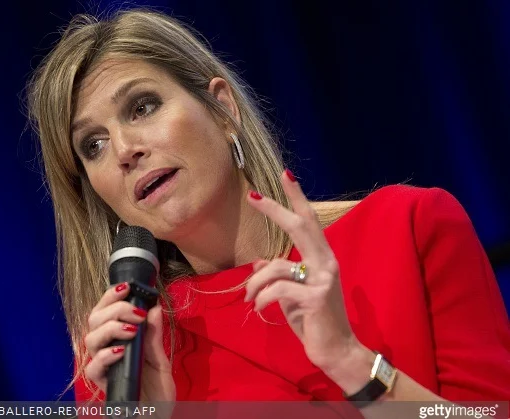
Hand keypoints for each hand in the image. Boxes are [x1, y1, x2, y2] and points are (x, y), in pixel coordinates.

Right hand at [84, 283, 175, 402]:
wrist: (156, 416)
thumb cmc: (156, 390)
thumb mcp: (160, 359)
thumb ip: (155, 335)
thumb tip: (154, 307)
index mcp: (117, 338)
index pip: (105, 310)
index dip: (111, 296)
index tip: (127, 287)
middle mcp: (106, 349)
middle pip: (94, 319)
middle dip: (115, 308)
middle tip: (137, 313)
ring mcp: (103, 366)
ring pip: (90, 339)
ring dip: (111, 328)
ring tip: (132, 330)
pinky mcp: (102, 384)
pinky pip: (92, 367)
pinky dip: (105, 356)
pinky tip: (120, 351)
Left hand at [244, 169, 361, 371]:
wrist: (336, 352)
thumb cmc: (314, 322)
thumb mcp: (292, 295)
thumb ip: (280, 276)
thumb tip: (259, 262)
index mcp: (321, 259)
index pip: (308, 222)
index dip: (296, 198)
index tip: (285, 175)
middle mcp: (326, 263)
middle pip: (300, 226)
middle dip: (275, 209)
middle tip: (252, 196)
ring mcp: (323, 279)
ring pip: (276, 266)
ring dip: (255, 284)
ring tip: (249, 299)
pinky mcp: (316, 297)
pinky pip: (278, 290)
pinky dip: (262, 299)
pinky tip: (259, 309)